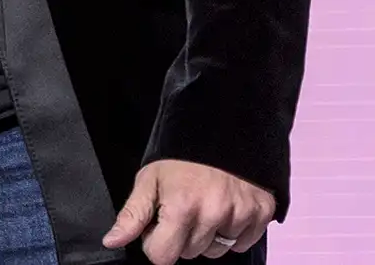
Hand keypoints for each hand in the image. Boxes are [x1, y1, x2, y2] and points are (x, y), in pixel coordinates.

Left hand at [102, 159, 273, 262]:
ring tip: (207, 203)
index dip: (156, 241)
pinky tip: (227, 206)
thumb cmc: (181, 153)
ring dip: (210, 235)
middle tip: (186, 205)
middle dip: (183, 236)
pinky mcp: (262, 212)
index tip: (161, 221)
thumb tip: (112, 241)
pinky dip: (234, 231)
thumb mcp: (150, 178)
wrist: (225, 122)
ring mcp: (241, 214)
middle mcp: (214, 214)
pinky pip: (242, 243)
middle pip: (190, 254)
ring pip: (216, 250)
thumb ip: (132, 214)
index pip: (162, 257)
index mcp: (183, 207)